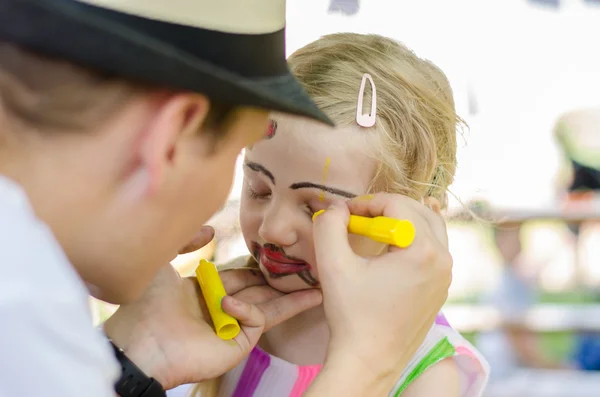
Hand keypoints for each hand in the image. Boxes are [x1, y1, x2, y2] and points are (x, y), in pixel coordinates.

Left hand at [103, 226, 321, 389]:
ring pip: (269, 307)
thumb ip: (187, 241)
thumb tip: (212, 230)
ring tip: (318, 287)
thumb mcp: (162, 262)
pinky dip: (247, 308)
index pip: (240, 277)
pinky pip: (255, 320)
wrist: (138, 343)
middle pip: (261, 292)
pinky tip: (228, 304)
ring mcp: (231, 328)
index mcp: (207, 292)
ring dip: (292, 298)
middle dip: (284, 282)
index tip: (277, 256)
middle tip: (309, 270)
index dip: (257, 268)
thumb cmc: (145, 304)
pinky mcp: (237, 344)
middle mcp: (222, 310)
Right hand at [309, 193, 451, 393]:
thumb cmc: (352, 314)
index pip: (397, 204)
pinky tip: (390, 247)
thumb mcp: (332, 265)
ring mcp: (446, 276)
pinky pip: (432, 249)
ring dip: (402, 221)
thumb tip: (337, 207)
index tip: (344, 214)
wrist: (369, 361)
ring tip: (373, 229)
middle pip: (419, 210)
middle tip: (357, 218)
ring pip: (430, 228)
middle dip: (386, 208)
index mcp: (423, 251)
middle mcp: (443, 260)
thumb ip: (329, 225)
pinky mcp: (440, 288)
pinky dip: (412, 239)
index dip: (366, 202)